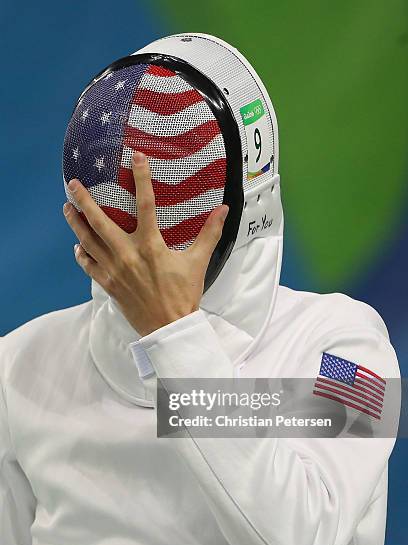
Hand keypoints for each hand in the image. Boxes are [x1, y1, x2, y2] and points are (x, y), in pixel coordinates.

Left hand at [63, 151, 228, 335]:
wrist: (168, 327)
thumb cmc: (183, 295)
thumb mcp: (198, 262)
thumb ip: (209, 233)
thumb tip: (224, 209)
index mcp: (150, 245)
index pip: (145, 204)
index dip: (142, 178)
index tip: (136, 157)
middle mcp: (127, 254)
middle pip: (99, 221)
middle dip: (84, 201)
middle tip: (73, 184)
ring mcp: (114, 270)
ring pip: (88, 241)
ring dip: (76, 223)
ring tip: (67, 208)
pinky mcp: (108, 284)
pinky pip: (88, 265)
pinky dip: (81, 254)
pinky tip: (78, 246)